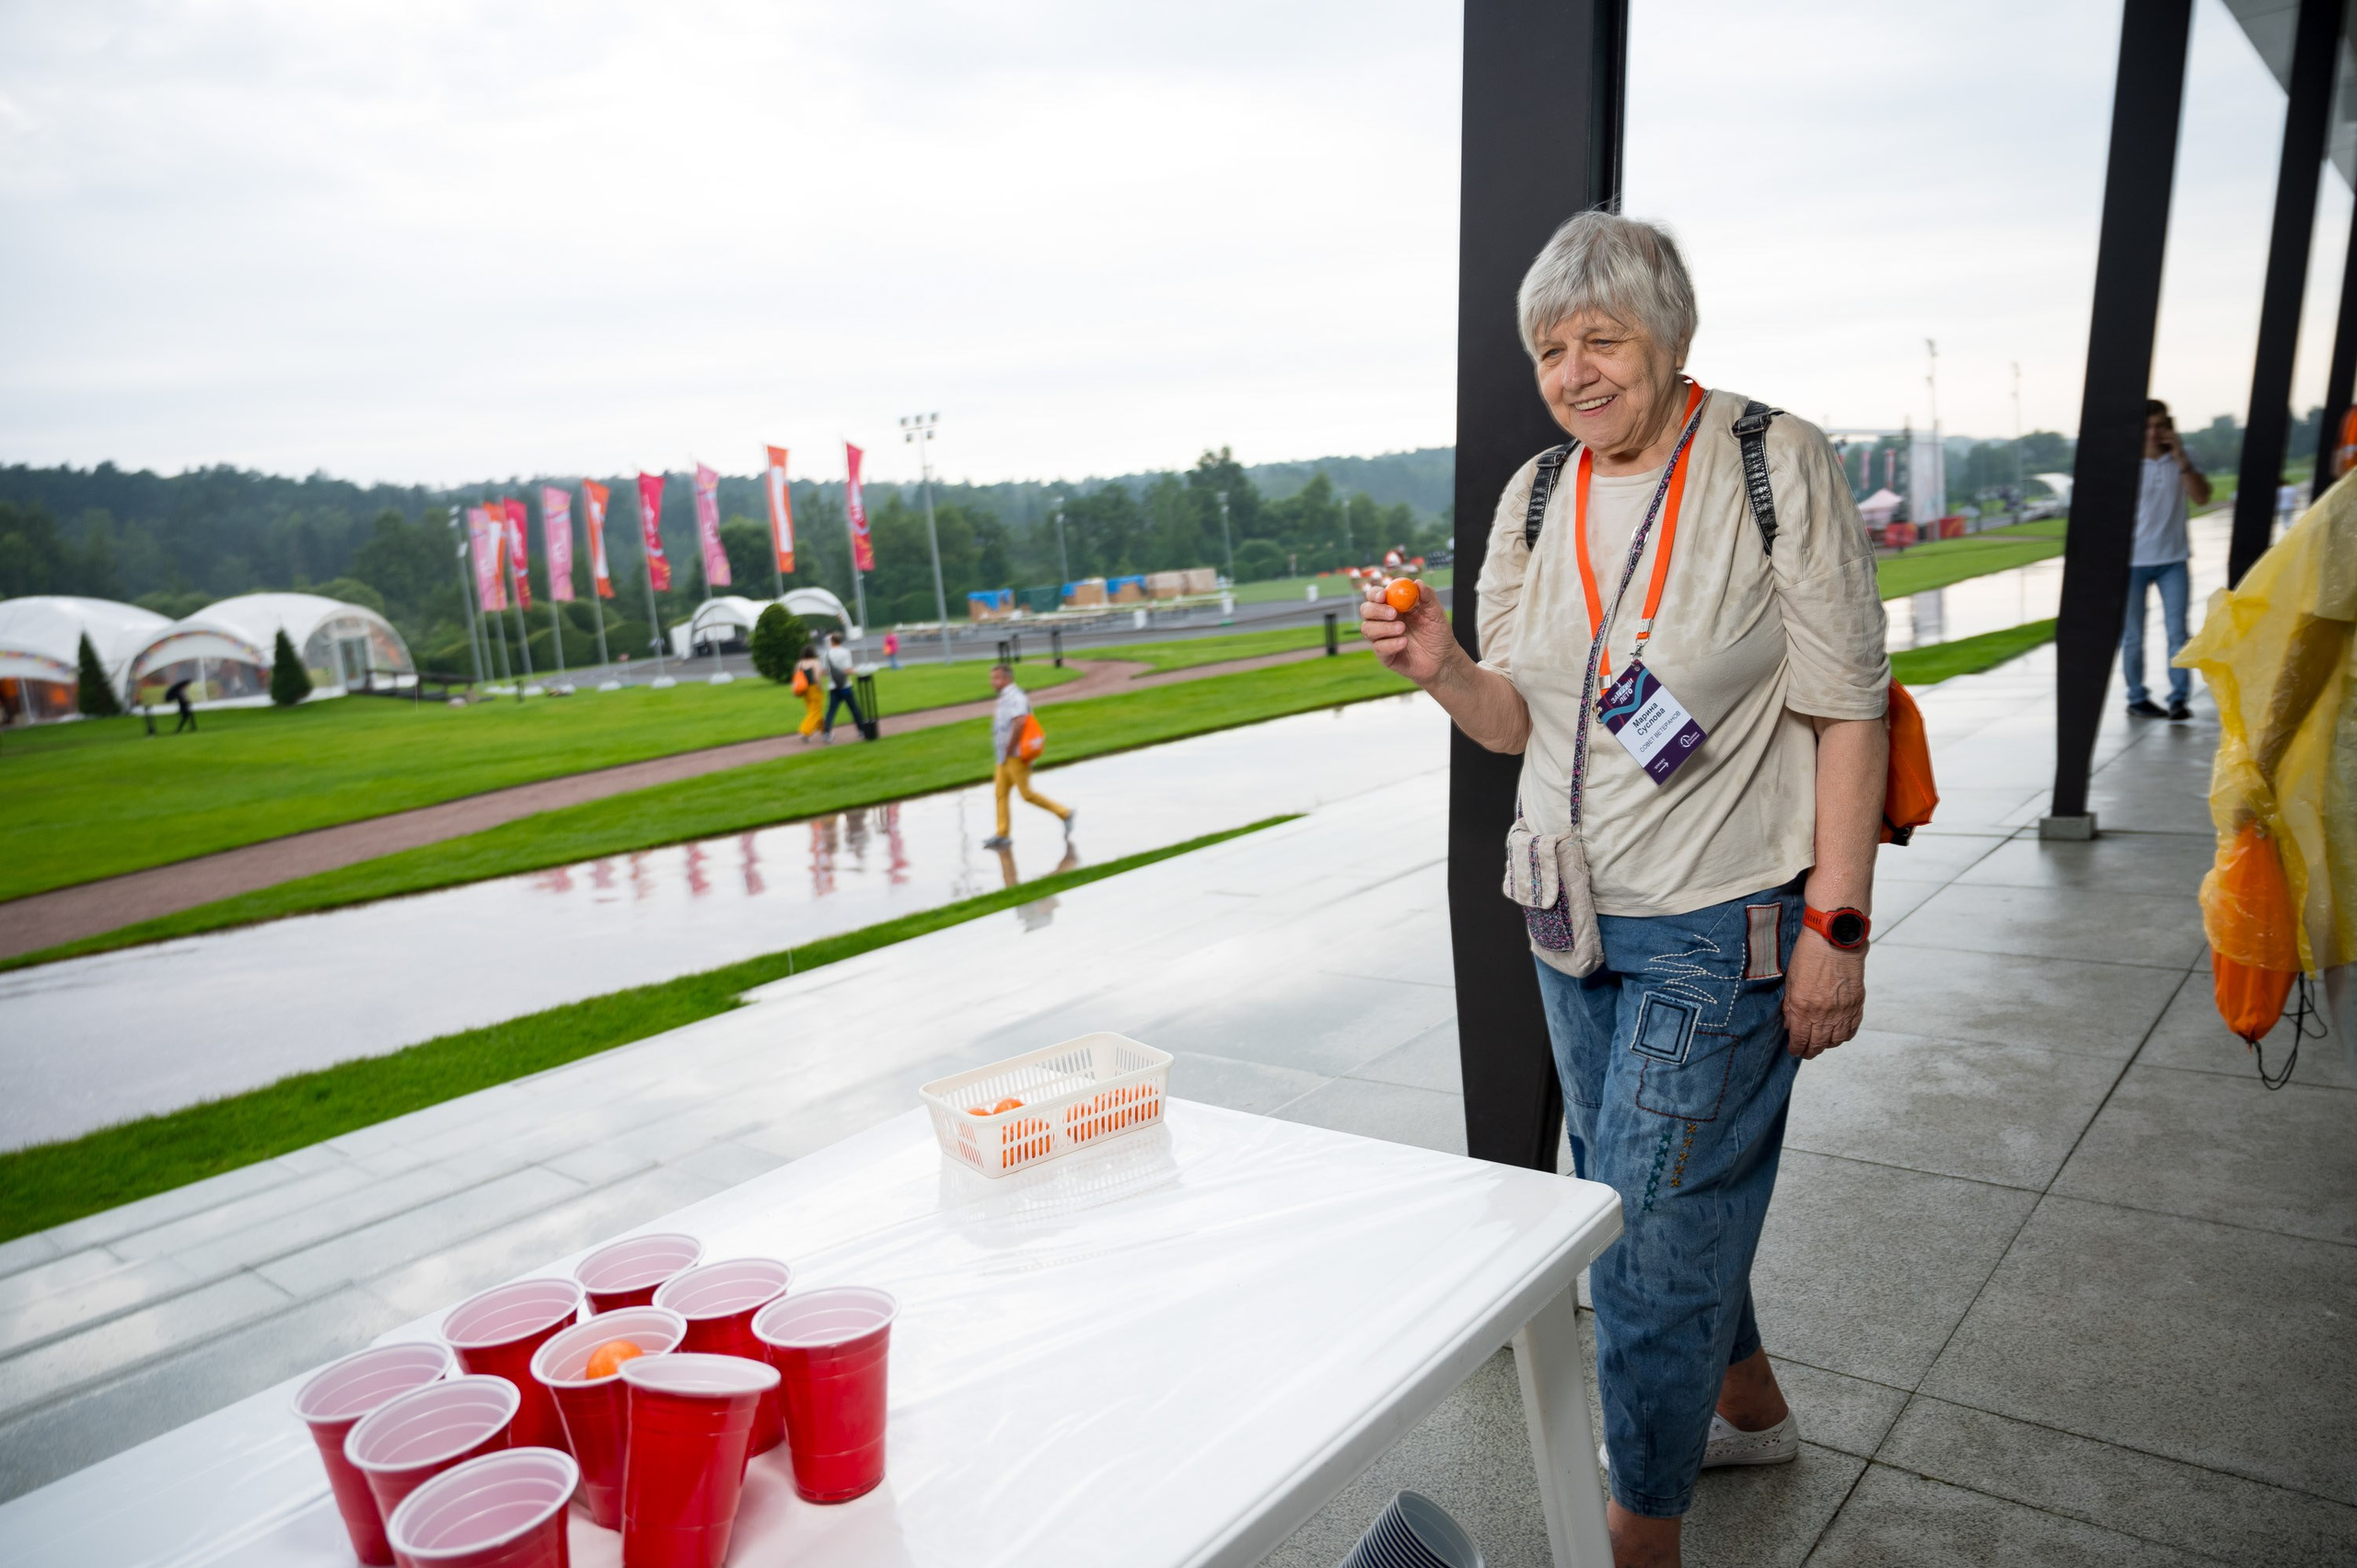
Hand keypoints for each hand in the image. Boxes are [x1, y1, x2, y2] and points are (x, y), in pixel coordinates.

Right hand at [1358, 585, 1457, 687]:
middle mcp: (1384, 621)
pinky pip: (1378, 648)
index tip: (1383, 595)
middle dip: (1376, 610)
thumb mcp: (1436, 612)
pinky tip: (1404, 643)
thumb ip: (1428, 596)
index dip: (1375, 594)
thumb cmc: (1438, 633)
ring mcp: (1383, 638)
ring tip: (1402, 629)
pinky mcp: (1385, 655)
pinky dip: (1390, 644)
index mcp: (1394, 606)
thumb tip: (1417, 583)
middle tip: (1393, 613)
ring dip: (1384, 628)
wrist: (1443, 659)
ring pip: (1367, 629)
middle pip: (1366, 610)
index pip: (1376, 596)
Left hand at [1783, 931, 1863, 1058]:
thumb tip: (1791, 1025)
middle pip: (1818, 1043)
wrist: (1835, 938)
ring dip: (1828, 1045)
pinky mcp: (1857, 1004)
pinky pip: (1852, 1028)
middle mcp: (1824, 1014)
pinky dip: (1845, 1035)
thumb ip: (1790, 1006)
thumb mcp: (1791, 980)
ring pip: (1837, 1040)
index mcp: (1804, 1008)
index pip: (1800, 1039)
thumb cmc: (1809, 953)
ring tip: (1822, 1044)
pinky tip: (1839, 1035)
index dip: (1797, 1049)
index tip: (1794, 1051)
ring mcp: (1843, 1010)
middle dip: (1811, 1051)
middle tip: (1806, 1052)